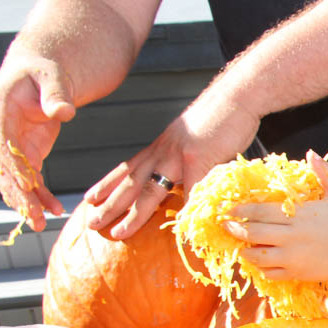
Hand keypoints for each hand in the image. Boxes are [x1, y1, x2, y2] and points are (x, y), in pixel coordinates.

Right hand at [0, 51, 74, 229]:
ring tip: (40, 224)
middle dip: (17, 194)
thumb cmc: (45, 71)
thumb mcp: (51, 77)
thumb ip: (56, 93)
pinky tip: (54, 210)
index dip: (12, 166)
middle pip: (4, 167)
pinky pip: (30, 178)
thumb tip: (64, 112)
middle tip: (32, 219)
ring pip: (14, 178)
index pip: (1, 143)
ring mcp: (10, 144)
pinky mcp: (25, 152)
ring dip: (26, 202)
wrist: (40, 74)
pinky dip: (40, 195)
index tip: (27, 187)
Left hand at [81, 79, 260, 238]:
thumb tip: (194, 184)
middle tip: (90, 224)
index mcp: (161, 147)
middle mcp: (163, 151)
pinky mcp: (199, 158)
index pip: (128, 168)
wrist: (237, 94)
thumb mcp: (197, 142)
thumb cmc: (222, 117)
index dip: (109, 185)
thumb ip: (192, 164)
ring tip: (119, 233)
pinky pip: (191, 192)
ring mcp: (179, 155)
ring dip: (133, 214)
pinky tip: (181, 229)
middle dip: (109, 204)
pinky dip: (186, 212)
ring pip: (149, 189)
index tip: (91, 200)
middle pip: (130, 181)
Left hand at [227, 150, 327, 283]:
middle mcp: (293, 237)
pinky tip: (259, 261)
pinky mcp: (297, 273)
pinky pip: (271, 273)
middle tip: (225, 226)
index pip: (262, 211)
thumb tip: (311, 153)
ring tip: (241, 246)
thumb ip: (325, 173)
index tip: (228, 209)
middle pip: (254, 234)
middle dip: (235, 230)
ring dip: (246, 252)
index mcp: (300, 216)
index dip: (241, 210)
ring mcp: (294, 257)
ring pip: (259, 256)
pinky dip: (261, 268)